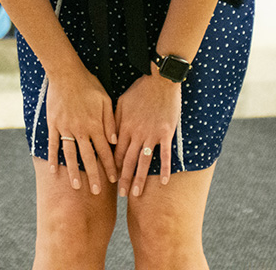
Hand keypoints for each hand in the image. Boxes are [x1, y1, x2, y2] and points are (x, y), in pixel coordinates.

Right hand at [45, 68, 117, 194]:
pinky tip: (54, 171)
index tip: (114, 179)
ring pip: (71, 155)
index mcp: (95, 125)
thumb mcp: (105, 100)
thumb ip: (110, 122)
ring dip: (74, 171)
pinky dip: (53, 158)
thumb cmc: (88, 84)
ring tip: (77, 186)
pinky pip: (53, 145)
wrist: (66, 73)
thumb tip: (114, 142)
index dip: (110, 166)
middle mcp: (80, 130)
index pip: (105, 151)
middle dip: (94, 175)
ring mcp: (65, 128)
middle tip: (97, 191)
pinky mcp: (53, 124)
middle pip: (88, 157)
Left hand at [114, 72, 181, 197]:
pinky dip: (164, 169)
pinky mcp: (166, 133)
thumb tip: (109, 137)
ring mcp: (152, 134)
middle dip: (124, 179)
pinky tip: (163, 182)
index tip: (112, 179)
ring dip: (140, 179)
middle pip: (128, 161)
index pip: (117, 152)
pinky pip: (165, 155)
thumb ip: (114, 120)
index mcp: (124, 126)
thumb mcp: (120, 102)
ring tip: (137, 194)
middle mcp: (136, 133)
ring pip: (144, 161)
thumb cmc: (140, 89)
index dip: (114, 167)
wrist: (160, 81)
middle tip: (122, 194)